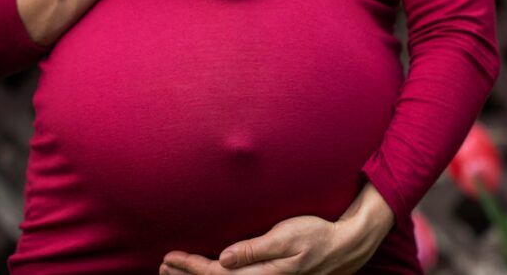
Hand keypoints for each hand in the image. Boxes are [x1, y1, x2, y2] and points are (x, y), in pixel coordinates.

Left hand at [159, 182, 394, 274]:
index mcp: (263, 274)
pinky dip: (214, 274)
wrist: (343, 246)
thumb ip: (255, 249)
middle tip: (162, 264)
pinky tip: (208, 269)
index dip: (191, 267)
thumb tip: (224, 259)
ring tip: (173, 269)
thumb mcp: (287, 236)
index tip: (170, 257)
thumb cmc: (316, 235)